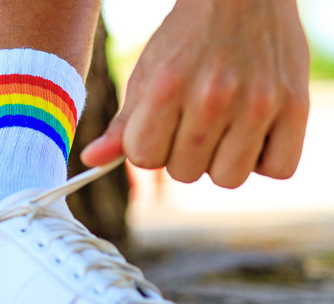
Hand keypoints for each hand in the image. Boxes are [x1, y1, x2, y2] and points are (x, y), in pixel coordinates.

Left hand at [81, 0, 309, 187]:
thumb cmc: (187, 40)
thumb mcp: (147, 75)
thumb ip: (123, 124)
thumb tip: (91, 161)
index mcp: (167, 87)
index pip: (145, 158)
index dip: (149, 147)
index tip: (161, 126)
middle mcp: (213, 96)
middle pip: (185, 172)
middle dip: (184, 153)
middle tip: (196, 120)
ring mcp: (258, 102)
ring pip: (228, 178)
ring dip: (223, 160)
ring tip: (225, 126)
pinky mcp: (296, 105)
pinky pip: (278, 169)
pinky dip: (265, 159)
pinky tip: (256, 132)